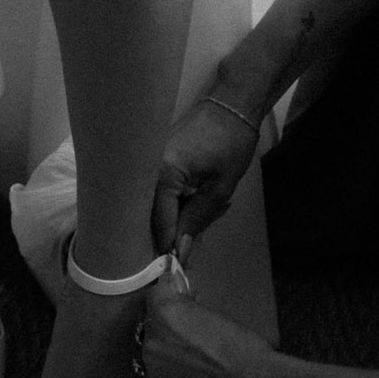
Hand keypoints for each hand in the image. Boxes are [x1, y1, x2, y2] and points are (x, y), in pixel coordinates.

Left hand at [141, 281, 271, 377]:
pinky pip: (164, 375)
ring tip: (199, 355)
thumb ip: (188, 301)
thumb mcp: (217, 312)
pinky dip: (176, 371)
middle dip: (171, 323)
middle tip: (197, 327)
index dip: (173, 293)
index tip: (186, 296)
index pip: (157, 294)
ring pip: (157, 352)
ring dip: (171, 348)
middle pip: (154, 324)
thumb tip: (176, 287)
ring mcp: (156, 373)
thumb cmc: (243, 349)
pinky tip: (198, 374)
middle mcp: (152, 344)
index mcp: (165, 316)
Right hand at [152, 94, 261, 257]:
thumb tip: (180, 251)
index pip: (160, 223)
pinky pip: (158, 191)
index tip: (175, 273)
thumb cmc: (232, 142)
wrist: (231, 104)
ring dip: (174, 219)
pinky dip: (174, 203)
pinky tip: (193, 206)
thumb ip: (198, 220)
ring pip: (155, 205)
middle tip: (190, 250)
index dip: (169, 249)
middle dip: (172, 235)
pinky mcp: (154, 160)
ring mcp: (148, 163)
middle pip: (152, 216)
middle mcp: (147, 169)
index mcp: (162, 174)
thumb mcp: (221, 188)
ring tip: (197, 223)